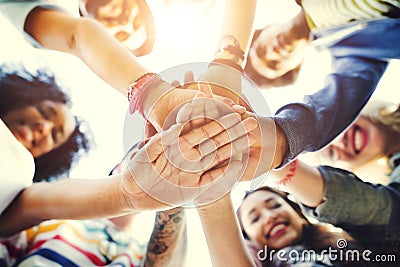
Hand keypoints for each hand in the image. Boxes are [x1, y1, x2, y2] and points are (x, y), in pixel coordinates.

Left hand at [121, 112, 257, 209]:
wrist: (132, 194)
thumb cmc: (135, 171)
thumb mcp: (144, 154)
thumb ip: (159, 141)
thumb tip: (176, 127)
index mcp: (178, 142)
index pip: (202, 128)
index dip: (217, 120)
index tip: (232, 111)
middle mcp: (189, 154)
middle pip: (215, 139)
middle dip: (232, 130)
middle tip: (250, 121)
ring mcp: (193, 169)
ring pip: (218, 155)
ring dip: (234, 147)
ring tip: (250, 138)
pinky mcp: (194, 186)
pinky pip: (213, 177)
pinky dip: (225, 172)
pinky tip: (239, 164)